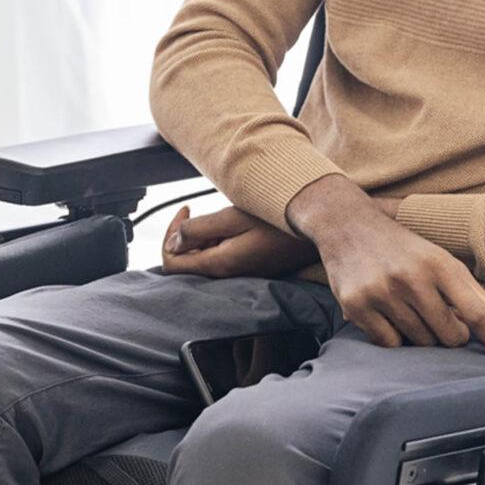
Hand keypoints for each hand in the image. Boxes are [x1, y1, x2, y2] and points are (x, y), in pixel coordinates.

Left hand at [156, 204, 316, 278]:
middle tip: (194, 211)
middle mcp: (227, 273)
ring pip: (204, 257)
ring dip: (203, 235)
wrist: (315, 229)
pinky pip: (222, 256)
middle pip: (187, 261)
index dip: (169, 238)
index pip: (173, 264)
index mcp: (220, 264)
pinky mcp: (249, 266)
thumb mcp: (231, 217)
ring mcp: (239, 271)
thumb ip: (197, 230)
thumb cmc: (277, 221)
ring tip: (219, 214)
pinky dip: (218, 239)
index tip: (184, 213)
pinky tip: (232, 222)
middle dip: (184, 235)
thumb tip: (172, 244)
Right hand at [289, 177, 484, 356]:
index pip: (476, 312)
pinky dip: (394, 338)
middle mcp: (411, 278)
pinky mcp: (357, 305)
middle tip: (439, 320)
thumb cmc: (402, 248)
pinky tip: (388, 317)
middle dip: (450, 335)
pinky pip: (389, 344)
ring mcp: (382, 293)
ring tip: (409, 311)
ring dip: (421, 335)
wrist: (347, 224)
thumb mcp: (439, 258)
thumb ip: (470, 291)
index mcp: (438, 263)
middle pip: (450, 336)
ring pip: (420, 342)